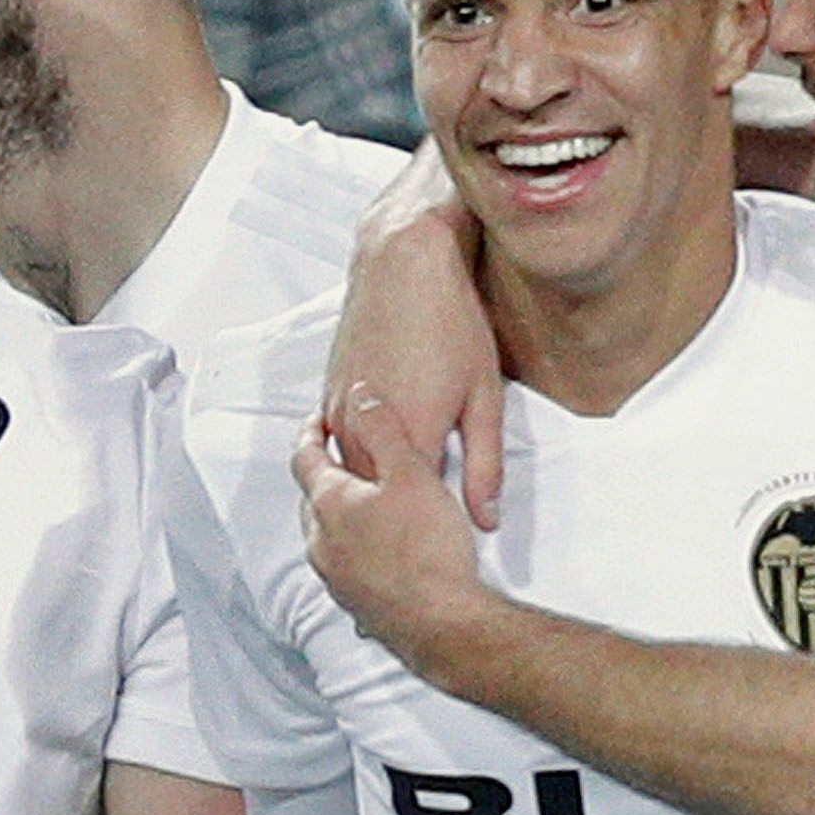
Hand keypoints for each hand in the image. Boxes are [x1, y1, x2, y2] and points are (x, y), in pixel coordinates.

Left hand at [293, 383, 498, 669]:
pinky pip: (346, 566)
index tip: (317, 419)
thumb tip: (360, 395)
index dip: (309, 432)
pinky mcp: (354, 604)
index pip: (304, 457)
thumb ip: (383, 430)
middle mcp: (321, 542)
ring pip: (327, 535)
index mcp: (329, 504)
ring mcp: (335, 578)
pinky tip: (382, 550)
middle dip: (325, 474)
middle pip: (312, 498)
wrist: (443, 625)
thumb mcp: (412, 473)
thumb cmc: (428, 549)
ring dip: (341, 515)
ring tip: (368, 502)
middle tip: (344, 457)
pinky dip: (356, 548)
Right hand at [326, 144, 504, 529]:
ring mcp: (338, 412)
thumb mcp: (485, 397)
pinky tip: (372, 464)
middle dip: (394, 521)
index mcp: (407, 441)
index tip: (448, 550)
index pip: (413, 515)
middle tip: (420, 541)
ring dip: (368, 493)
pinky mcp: (328, 394)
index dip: (431, 534)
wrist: (403, 263)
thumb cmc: (451, 323)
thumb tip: (486, 519)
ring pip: (347, 476)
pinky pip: (334, 446)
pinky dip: (352, 462)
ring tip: (394, 509)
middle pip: (373, 501)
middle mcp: (362, 433)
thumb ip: (485, 465)